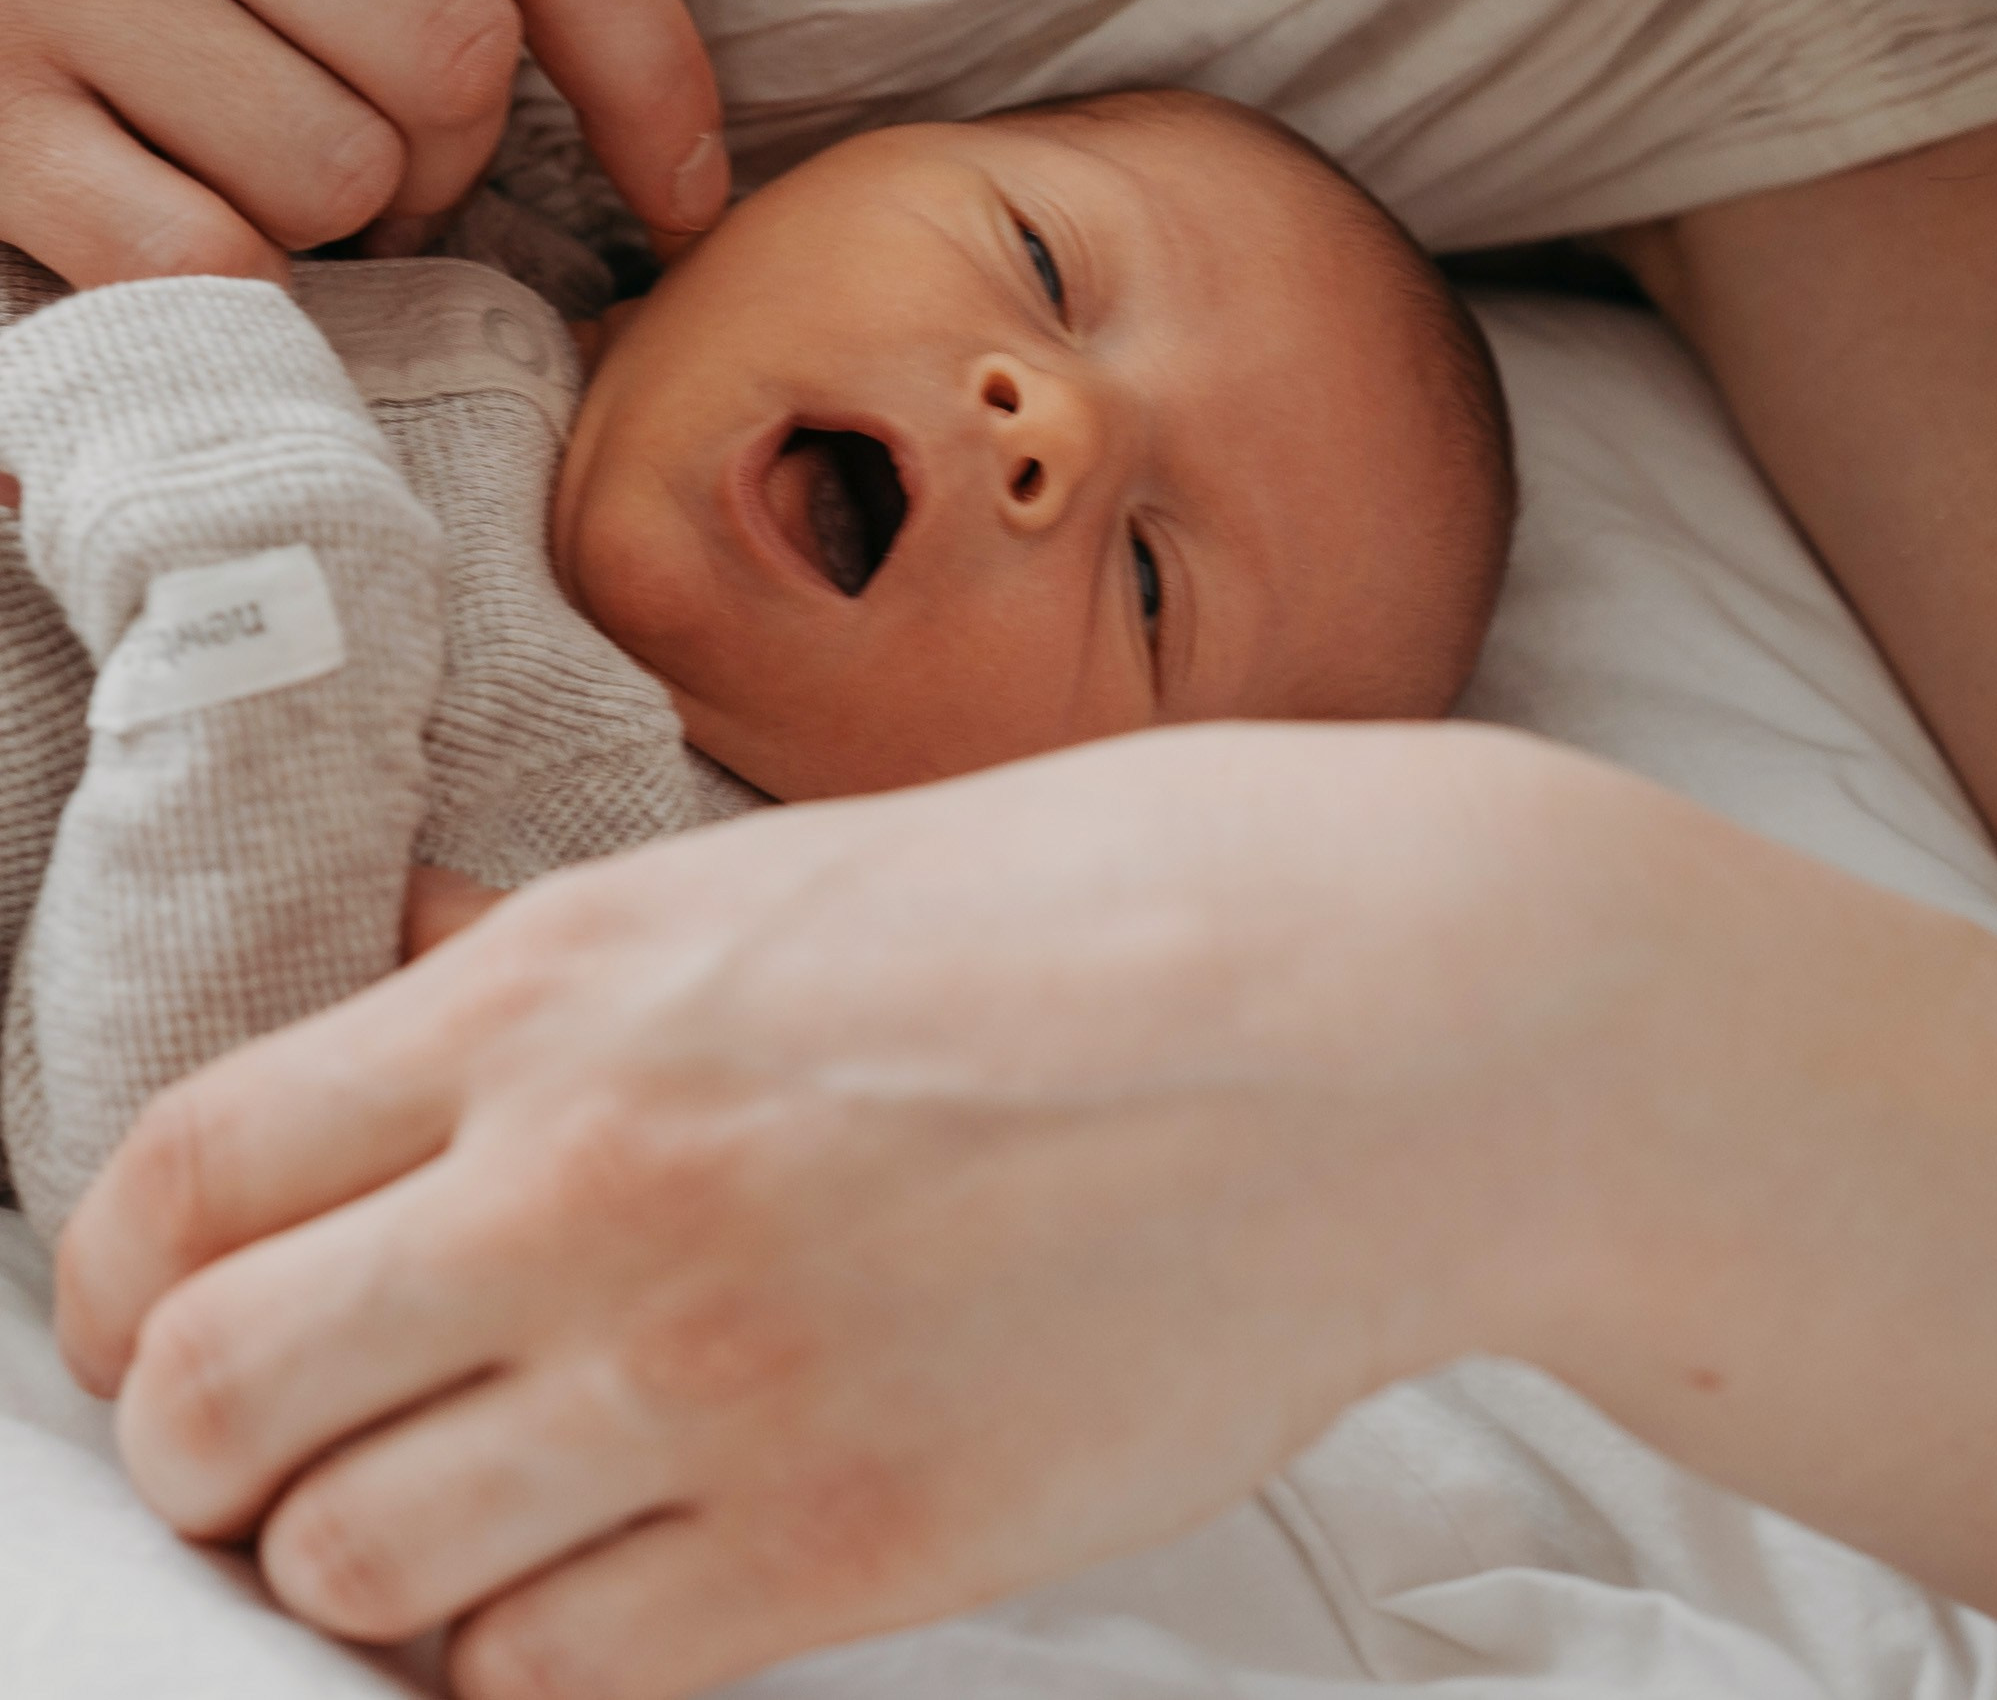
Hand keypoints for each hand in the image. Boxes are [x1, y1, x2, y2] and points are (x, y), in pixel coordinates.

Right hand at [0, 0, 723, 280]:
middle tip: (396, 138)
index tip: (687, 187)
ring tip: (258, 139)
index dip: (657, 70)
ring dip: (342, 207)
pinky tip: (185, 212)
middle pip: (454, 60)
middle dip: (462, 144)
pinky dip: (233, 273)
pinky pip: (196, 259)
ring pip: (335, 173)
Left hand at [55, 727, 1586, 1699]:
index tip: (164, 1320)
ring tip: (467, 1507)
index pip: (177, 1180)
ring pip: (353, 1567)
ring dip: (369, 1561)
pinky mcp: (846, 1543)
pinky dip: (528, 1654)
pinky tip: (609, 1572)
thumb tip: (403, 977)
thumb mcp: (794, 863)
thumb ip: (570, 954)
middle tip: (280, 1443)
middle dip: (203, 1445)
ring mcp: (714, 1375)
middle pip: (210, 1396)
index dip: (121, 1287)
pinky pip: (546, 1682)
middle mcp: (595, 1174)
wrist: (1385, 1018)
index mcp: (570, 982)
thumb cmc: (1112, 903)